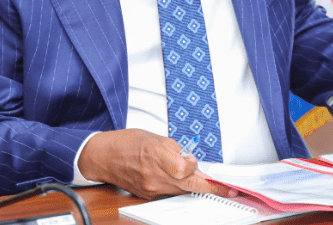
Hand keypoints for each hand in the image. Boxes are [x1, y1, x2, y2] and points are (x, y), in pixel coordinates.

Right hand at [77, 129, 236, 198]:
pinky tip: (176, 178)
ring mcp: (151, 188)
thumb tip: (191, 161)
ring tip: (200, 179)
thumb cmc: (126, 142)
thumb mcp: (155, 137)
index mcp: (157, 155)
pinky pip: (170, 192)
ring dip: (193, 185)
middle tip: (229, 191)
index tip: (195, 161)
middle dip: (211, 188)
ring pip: (182, 190)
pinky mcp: (148, 195)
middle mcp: (154, 175)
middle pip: (190, 185)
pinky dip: (177, 186)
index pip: (188, 168)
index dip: (195, 165)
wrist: (104, 157)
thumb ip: (176, 149)